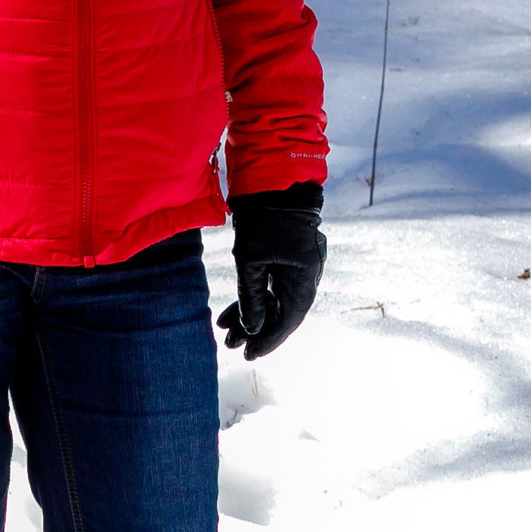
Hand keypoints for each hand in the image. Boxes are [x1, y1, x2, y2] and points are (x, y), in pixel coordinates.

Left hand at [217, 181, 324, 359]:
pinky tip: (232, 309)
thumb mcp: (251, 258)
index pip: (288, 320)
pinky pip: (271, 285)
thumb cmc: (263, 216)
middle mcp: (306, 274)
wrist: (272, 177)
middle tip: (231, 345)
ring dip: (251, 315)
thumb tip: (253, 328)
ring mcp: (296, 264)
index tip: (248, 354)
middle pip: (281, 312)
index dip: (268, 340)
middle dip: (255, 330)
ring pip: (274, 300)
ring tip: (225, 330)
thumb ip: (252, 297)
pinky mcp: (284, 256)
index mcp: (305, 276)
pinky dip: (253, 296)